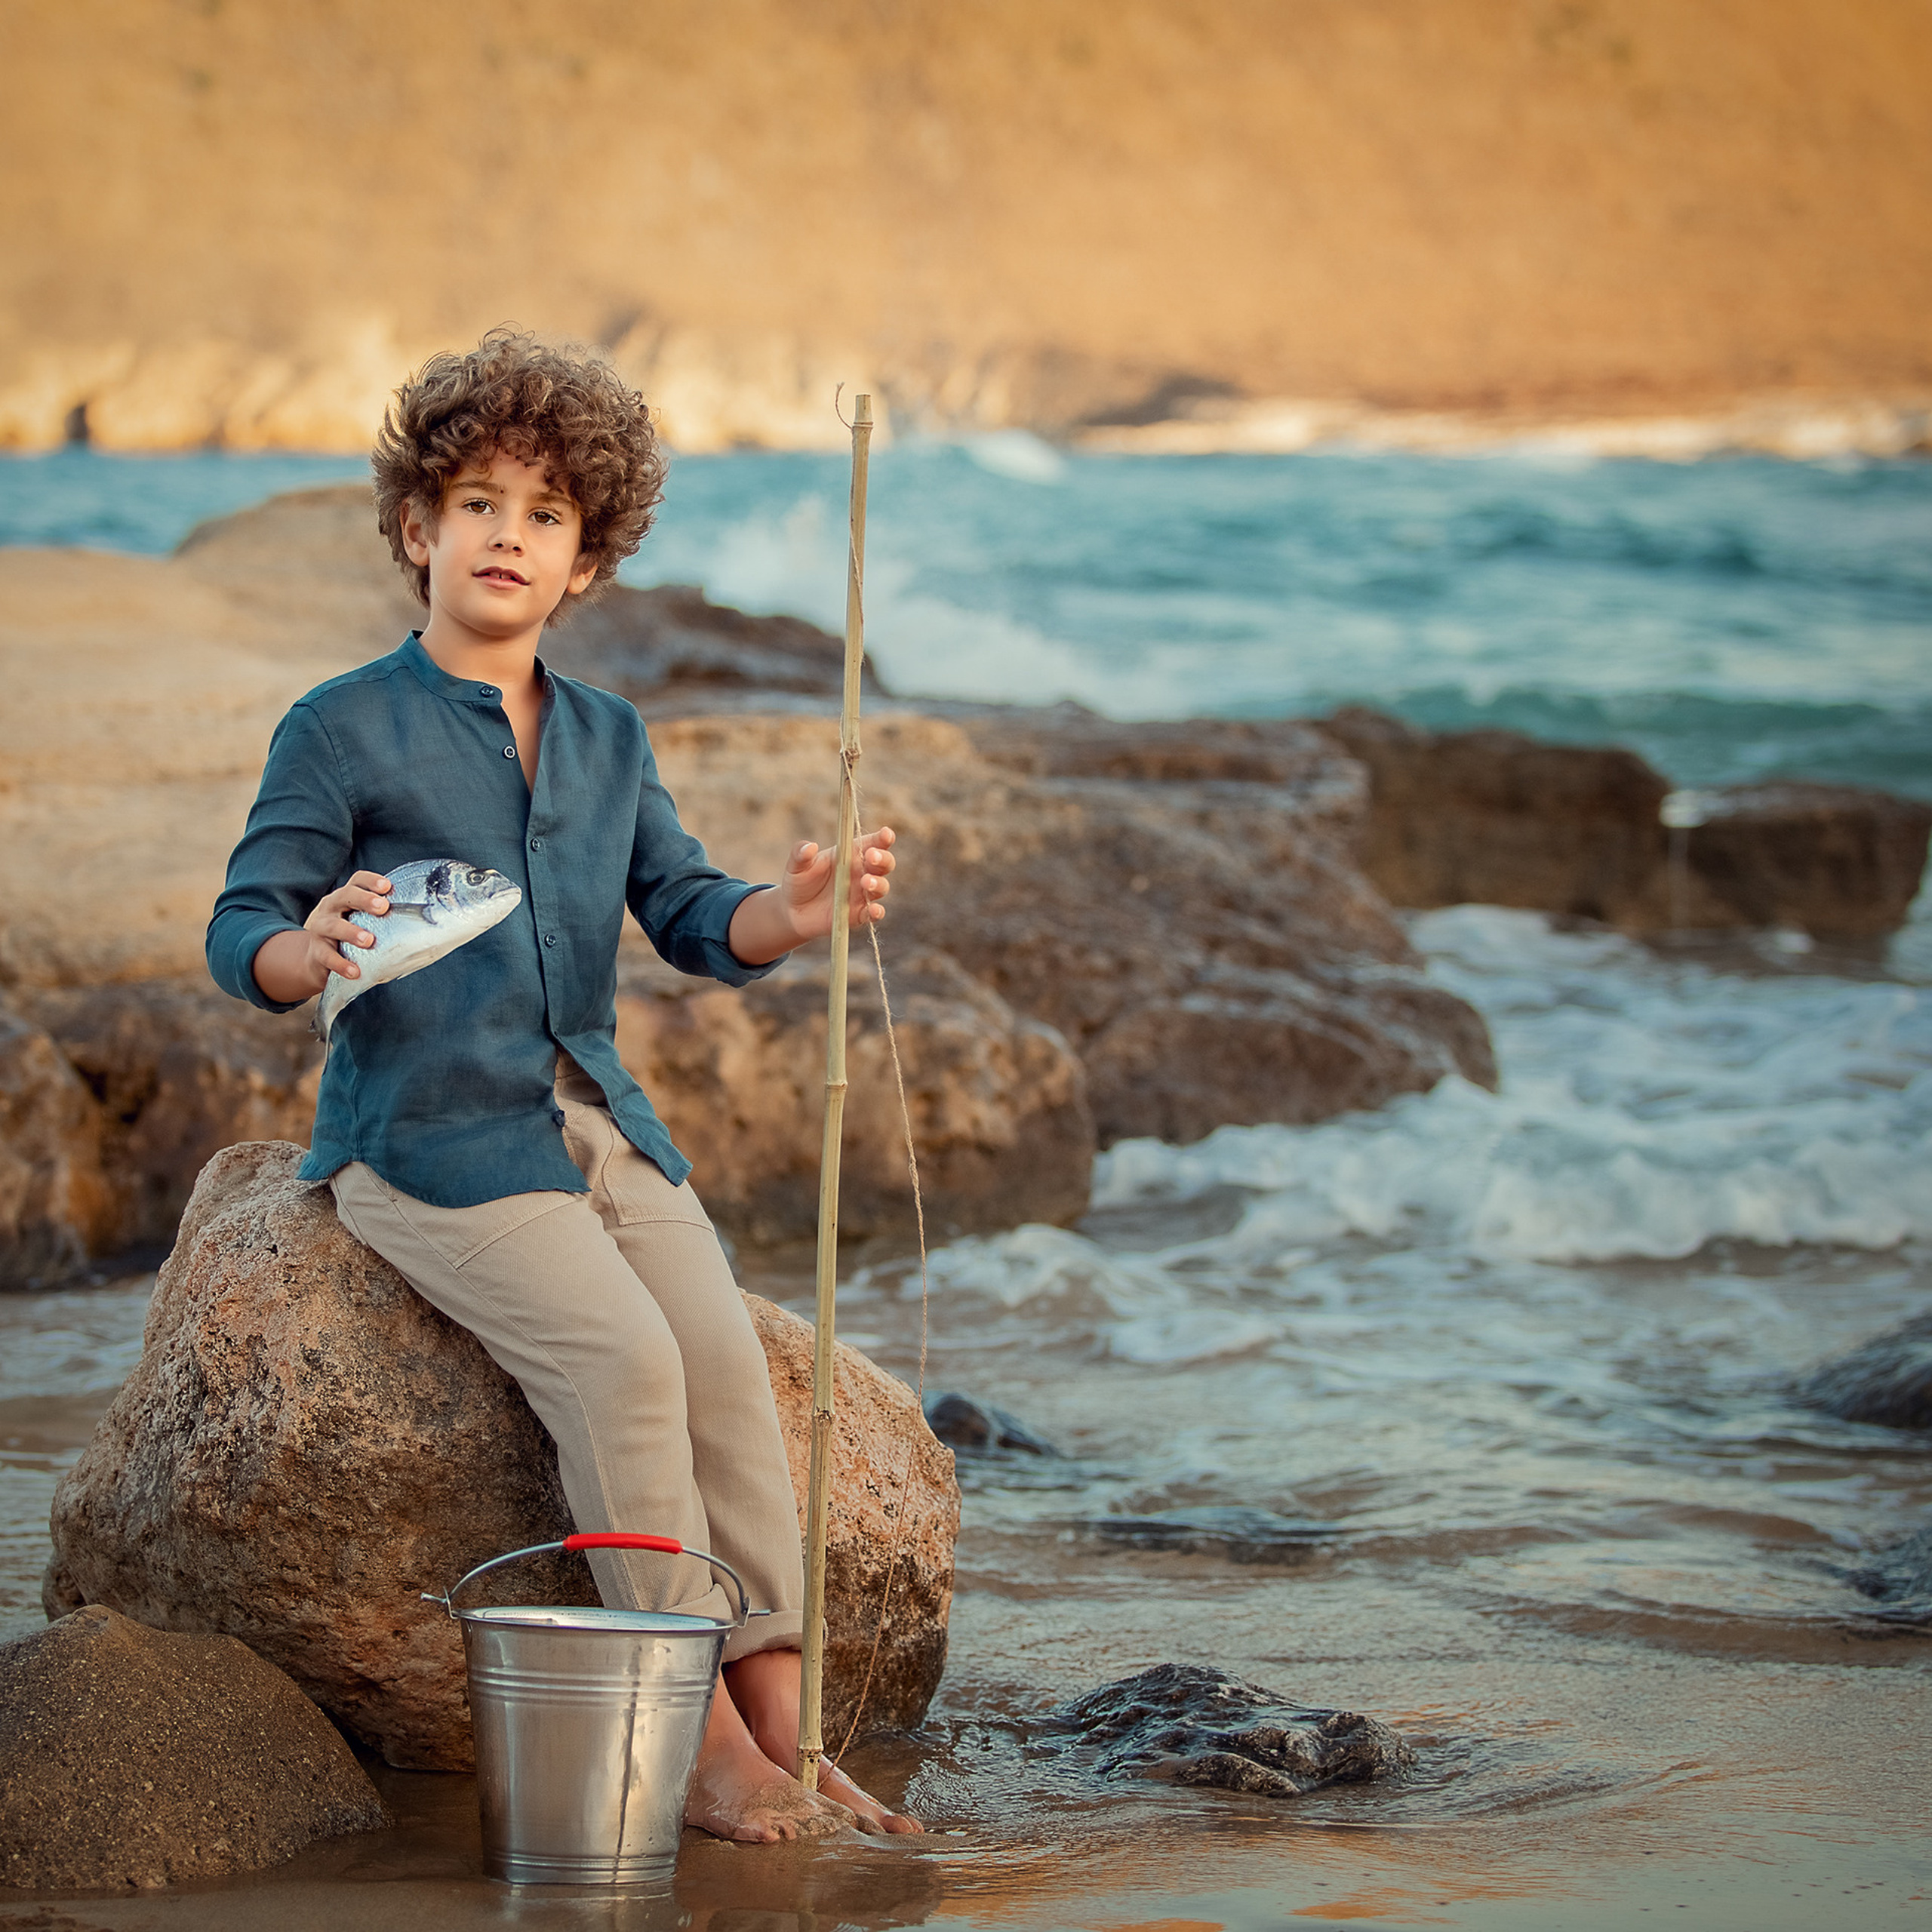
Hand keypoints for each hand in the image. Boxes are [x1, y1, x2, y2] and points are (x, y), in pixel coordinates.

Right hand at [250, 871, 393, 1003]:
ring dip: (351, 931)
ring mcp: (320, 931)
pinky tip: (355, 972)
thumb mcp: (358, 922)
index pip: (356, 881)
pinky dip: (341, 964)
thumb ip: (378, 918)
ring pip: (333, 926)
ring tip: (369, 940)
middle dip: (363, 900)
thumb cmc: (346, 937)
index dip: (371, 881)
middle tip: (383, 907)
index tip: (388, 887)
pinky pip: (327, 958)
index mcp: (344, 899)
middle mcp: (331, 910)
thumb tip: (415, 916)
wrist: (312, 960)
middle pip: (344, 897)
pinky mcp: (316, 954)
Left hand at [727, 829, 895, 965]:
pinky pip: (874, 914)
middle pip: (884, 864)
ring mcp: (861, 894)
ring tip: (865, 882)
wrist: (793, 911)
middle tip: (871, 857)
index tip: (885, 834)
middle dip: (883, 859)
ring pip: (882, 887)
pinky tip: (873, 910)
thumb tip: (809, 847)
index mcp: (850, 855)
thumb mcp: (796, 866)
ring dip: (878, 883)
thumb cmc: (799, 881)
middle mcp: (861, 873)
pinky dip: (876, 912)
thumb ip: (801, 854)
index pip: (873, 843)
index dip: (883, 838)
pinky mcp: (858, 914)